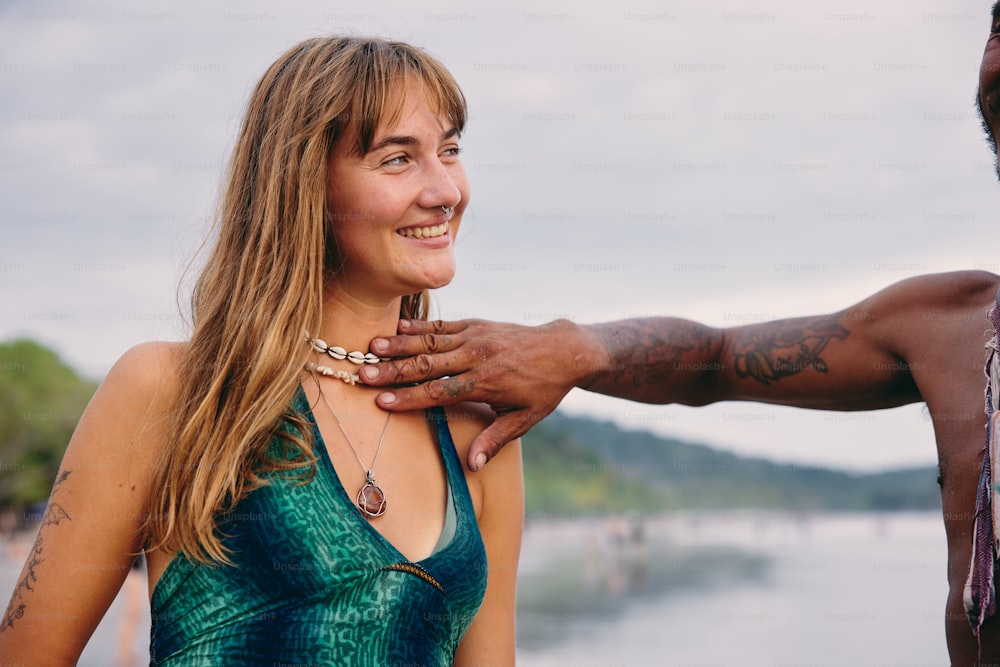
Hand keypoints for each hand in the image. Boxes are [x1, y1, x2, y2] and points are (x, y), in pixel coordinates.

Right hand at [361, 318, 594, 469]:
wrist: (564, 350)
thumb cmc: (543, 390)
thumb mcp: (524, 420)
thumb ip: (494, 440)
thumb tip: (471, 465)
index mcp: (486, 383)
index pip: (440, 392)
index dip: (410, 398)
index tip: (383, 402)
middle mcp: (477, 358)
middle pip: (428, 366)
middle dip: (393, 371)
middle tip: (363, 375)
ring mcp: (475, 338)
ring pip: (431, 342)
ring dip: (400, 344)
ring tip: (371, 346)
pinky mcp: (476, 324)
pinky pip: (443, 325)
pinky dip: (419, 326)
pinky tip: (396, 327)